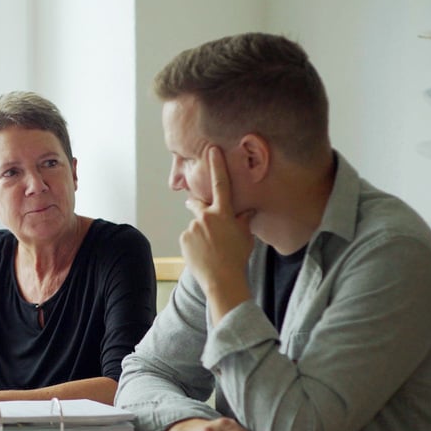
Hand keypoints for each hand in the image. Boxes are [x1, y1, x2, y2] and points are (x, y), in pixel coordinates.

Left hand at [180, 146, 253, 319]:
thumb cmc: (237, 258)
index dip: (216, 166)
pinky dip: (193, 243)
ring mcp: (192, 228)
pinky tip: (202, 254)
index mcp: (223, 213)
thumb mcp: (245, 236)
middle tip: (198, 209)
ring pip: (195, 225)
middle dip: (196, 203)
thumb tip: (247, 210)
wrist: (222, 279)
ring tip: (209, 249)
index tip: (211, 150)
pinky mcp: (183, 239)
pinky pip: (188, 237)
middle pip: (197, 203)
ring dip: (200, 232)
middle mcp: (205, 217)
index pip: (220, 184)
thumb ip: (243, 220)